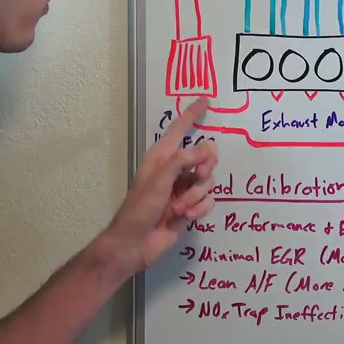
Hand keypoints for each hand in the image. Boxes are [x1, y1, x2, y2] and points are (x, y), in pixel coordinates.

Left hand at [103, 98, 218, 273]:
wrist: (135, 244)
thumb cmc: (140, 208)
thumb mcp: (160, 179)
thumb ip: (184, 160)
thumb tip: (208, 147)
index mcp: (162, 157)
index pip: (180, 129)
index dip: (192, 114)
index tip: (206, 100)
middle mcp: (174, 170)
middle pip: (205, 157)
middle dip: (203, 169)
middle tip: (196, 177)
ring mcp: (183, 189)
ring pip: (208, 181)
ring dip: (195, 196)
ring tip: (178, 208)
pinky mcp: (190, 207)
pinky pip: (208, 201)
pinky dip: (198, 209)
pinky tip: (184, 217)